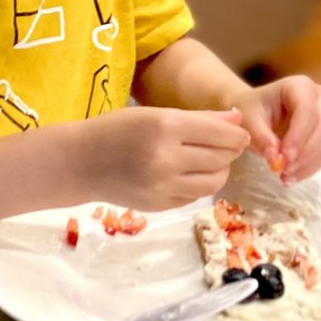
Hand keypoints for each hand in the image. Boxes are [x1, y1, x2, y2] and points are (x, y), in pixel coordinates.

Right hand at [75, 105, 250, 210]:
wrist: (81, 162)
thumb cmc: (116, 129)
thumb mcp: (155, 113)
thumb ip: (198, 118)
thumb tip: (237, 119)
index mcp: (165, 127)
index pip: (219, 135)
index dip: (236, 135)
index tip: (240, 134)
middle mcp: (166, 159)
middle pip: (220, 159)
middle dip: (229, 151)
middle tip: (224, 145)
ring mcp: (163, 187)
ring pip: (213, 182)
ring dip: (219, 170)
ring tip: (208, 160)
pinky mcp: (160, 206)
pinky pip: (195, 196)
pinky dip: (199, 184)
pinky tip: (187, 173)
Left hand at [229, 75, 320, 182]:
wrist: (255, 112)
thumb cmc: (251, 110)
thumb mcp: (249, 120)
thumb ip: (261, 138)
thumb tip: (276, 160)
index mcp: (299, 85)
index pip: (307, 111)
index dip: (298, 137)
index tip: (284, 158)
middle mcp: (318, 96)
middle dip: (305, 153)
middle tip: (284, 170)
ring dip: (309, 164)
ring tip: (285, 176)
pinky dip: (311, 167)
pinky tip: (292, 176)